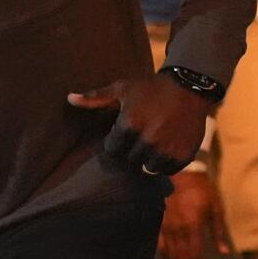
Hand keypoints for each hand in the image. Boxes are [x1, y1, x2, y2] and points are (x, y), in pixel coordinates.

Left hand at [68, 71, 208, 176]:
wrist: (189, 88)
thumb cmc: (150, 88)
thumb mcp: (122, 89)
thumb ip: (95, 98)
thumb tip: (69, 98)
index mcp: (128, 124)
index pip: (112, 149)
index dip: (117, 141)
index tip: (125, 131)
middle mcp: (147, 140)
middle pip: (130, 160)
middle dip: (133, 149)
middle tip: (143, 133)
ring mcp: (165, 150)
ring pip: (148, 167)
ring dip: (150, 158)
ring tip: (156, 139)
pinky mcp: (182, 156)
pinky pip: (167, 170)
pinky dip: (167, 162)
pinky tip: (168, 145)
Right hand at [157, 168, 229, 258]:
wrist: (181, 173)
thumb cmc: (202, 189)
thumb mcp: (216, 208)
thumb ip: (218, 232)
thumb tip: (225, 253)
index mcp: (193, 226)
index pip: (196, 256)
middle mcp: (178, 230)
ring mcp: (166, 227)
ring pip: (170, 256)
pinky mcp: (159, 224)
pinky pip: (160, 247)